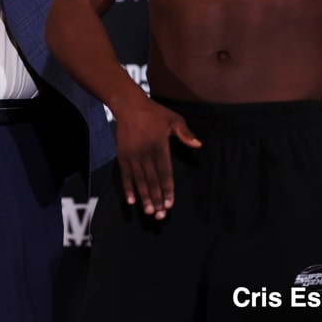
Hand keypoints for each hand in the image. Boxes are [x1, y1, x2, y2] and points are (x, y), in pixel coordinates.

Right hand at [112, 97, 201, 218]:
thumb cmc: (154, 113)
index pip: (165, 172)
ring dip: (144, 197)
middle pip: (152, 180)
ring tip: (149, 212)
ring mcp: (132, 155)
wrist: (128, 105)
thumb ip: (185, 133)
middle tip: (160, 215)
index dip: (167, 189)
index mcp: (159, 146)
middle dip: (157, 199)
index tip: (170, 204)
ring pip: (139, 180)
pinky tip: (131, 200)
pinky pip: (125, 175)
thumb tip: (198, 145)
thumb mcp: (173, 119)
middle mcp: (145, 153)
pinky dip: (128, 188)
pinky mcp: (122, 155)